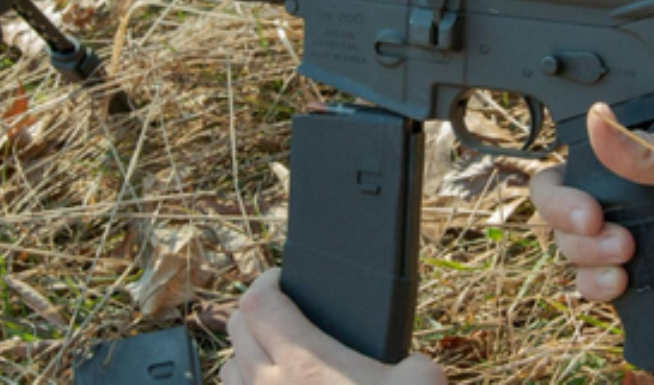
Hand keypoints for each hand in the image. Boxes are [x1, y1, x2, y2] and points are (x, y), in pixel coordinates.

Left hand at [222, 268, 445, 384]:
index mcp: (304, 362)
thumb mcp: (423, 381)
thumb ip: (412, 361)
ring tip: (276, 356)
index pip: (259, 301)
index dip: (268, 281)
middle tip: (282, 310)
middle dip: (256, 313)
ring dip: (246, 355)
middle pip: (237, 330)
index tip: (283, 278)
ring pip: (230, 371)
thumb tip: (408, 363)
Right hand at [530, 104, 653, 315]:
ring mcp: (639, 242)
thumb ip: (648, 149)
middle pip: (563, 217)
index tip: (588, 211)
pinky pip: (602, 287)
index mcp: (636, 162)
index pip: (570, 171)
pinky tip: (620, 288)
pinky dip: (598, 289)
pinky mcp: (653, 280)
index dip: (561, 194)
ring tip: (625, 265)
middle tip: (614, 240)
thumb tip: (594, 115)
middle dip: (573, 232)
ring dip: (586, 263)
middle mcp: (630, 201)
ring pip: (576, 254)